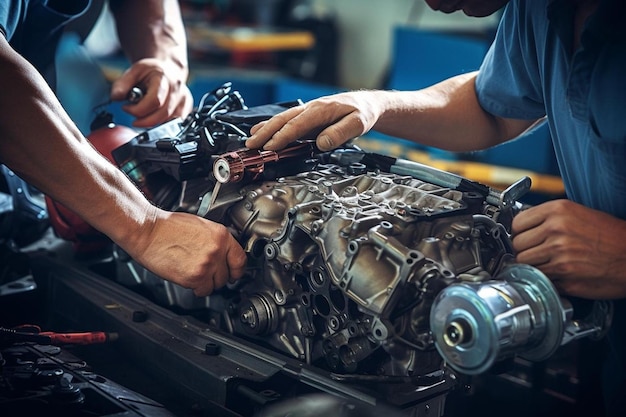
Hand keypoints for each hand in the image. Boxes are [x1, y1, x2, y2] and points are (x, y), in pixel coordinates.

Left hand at [110, 58, 192, 127]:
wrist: (168, 70)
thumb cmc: (151, 71)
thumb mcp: (133, 71)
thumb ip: (122, 84)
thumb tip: (116, 97)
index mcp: (164, 78)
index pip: (155, 101)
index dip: (138, 109)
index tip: (126, 107)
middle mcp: (177, 90)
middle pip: (162, 115)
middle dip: (143, 120)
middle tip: (133, 115)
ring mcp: (184, 100)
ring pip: (168, 122)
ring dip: (152, 122)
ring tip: (144, 112)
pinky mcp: (186, 109)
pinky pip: (174, 124)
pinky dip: (161, 123)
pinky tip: (153, 116)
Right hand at [127, 208, 246, 296]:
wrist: (147, 231)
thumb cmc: (167, 227)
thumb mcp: (201, 226)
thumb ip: (216, 241)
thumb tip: (224, 254)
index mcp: (221, 235)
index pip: (241, 259)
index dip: (237, 269)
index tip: (235, 273)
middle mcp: (216, 250)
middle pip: (228, 275)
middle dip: (218, 277)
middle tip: (208, 274)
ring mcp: (206, 264)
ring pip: (216, 285)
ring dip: (207, 283)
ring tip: (195, 273)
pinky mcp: (194, 277)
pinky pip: (203, 290)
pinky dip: (197, 288)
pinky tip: (188, 278)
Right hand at [246, 91, 382, 150]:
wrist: (368, 104)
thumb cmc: (363, 112)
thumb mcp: (358, 123)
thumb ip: (339, 133)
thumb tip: (322, 143)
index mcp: (321, 109)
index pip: (297, 124)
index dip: (282, 136)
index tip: (270, 147)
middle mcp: (311, 108)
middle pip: (283, 120)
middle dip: (266, 133)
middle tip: (252, 145)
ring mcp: (308, 112)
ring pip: (282, 119)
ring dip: (265, 129)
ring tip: (251, 139)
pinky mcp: (308, 117)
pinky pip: (287, 121)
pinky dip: (273, 127)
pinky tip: (263, 132)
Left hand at [512, 199, 625, 298]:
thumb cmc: (611, 235)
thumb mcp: (579, 214)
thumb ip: (549, 219)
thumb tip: (523, 229)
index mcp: (558, 211)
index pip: (517, 223)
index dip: (518, 233)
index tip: (523, 238)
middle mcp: (556, 230)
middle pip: (517, 245)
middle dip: (523, 250)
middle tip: (536, 253)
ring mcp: (559, 253)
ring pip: (524, 263)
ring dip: (531, 266)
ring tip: (546, 263)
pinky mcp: (564, 275)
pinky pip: (539, 277)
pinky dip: (543, 278)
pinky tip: (556, 273)